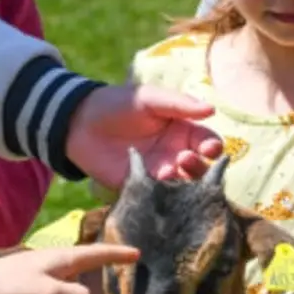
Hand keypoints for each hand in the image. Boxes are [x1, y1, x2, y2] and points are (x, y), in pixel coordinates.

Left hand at [65, 84, 224, 187]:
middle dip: (199, 166)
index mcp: (183, 132)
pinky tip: (155, 183)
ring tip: (170, 170)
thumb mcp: (150, 98)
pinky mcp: (141, 187)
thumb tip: (211, 109)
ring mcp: (159, 173)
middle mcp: (175, 155)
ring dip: (182, 181)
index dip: (213, 147)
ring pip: (182, 185)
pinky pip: (157, 196)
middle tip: (185, 158)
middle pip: (199, 168)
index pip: (207, 142)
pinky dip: (161, 194)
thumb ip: (179, 104)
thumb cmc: (119, 103)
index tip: (210, 148)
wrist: (80, 122)